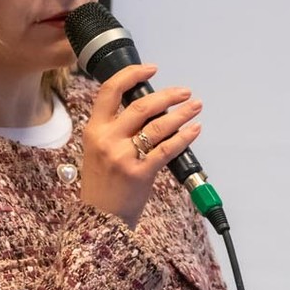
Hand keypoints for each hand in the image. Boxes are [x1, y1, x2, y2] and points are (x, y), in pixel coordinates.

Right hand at [78, 64, 203, 227]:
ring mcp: (124, 156)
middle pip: (141, 106)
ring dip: (181, 113)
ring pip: (158, 126)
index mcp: (94, 130)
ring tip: (196, 106)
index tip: (151, 70)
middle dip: (167, 95)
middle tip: (184, 92)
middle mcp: (107, 139)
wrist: (99, 219)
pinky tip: (194, 129)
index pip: (109, 91)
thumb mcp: (97, 150)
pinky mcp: (141, 173)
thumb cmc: (102, 184)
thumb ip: (115, 129)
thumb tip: (147, 109)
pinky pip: (167, 149)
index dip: (132, 75)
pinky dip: (184, 137)